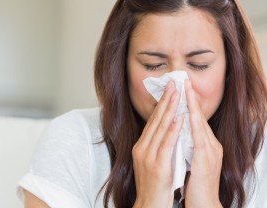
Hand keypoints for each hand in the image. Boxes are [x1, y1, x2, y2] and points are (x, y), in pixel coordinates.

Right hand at [132, 81, 183, 207]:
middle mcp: (142, 147)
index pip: (152, 121)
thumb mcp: (150, 161)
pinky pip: (167, 143)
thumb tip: (164, 130)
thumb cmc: (153, 184)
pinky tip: (179, 117)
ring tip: (177, 93)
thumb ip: (155, 145)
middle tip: (173, 83)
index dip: (161, 105)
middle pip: (155, 120)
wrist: (149, 204)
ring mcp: (148, 155)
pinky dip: (173, 129)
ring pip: (160, 128)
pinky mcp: (158, 164)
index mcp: (141, 146)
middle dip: (165, 100)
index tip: (168, 91)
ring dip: (170, 109)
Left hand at [184, 80, 222, 207]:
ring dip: (192, 105)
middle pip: (199, 116)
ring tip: (186, 89)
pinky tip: (188, 114)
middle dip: (191, 98)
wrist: (203, 203)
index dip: (189, 103)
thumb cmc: (195, 183)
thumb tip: (177, 130)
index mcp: (204, 144)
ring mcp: (209, 151)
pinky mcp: (205, 160)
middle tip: (184, 80)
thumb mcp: (191, 158)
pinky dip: (193, 125)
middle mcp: (210, 144)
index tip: (182, 88)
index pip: (195, 119)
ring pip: (200, 123)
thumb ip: (187, 144)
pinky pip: (198, 138)